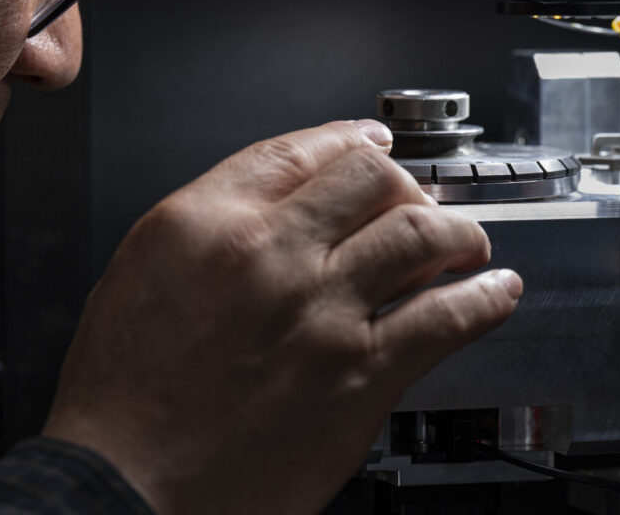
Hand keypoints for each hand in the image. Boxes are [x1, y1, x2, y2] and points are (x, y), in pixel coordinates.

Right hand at [42, 119, 521, 513]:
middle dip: (406, 183)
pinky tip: (496, 291)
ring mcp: (323, 310)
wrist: (126, 485)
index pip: (300, 150)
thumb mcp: (139, 273)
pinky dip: (484, 298)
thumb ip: (208, 227)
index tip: (372, 143)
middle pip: (372, 178)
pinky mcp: (362, 373)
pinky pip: (446, 317)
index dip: (350, 139)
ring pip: (420, 231)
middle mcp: (271, 252)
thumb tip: (272, 203)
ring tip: (469, 240)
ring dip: (458, 229)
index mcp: (207, 221)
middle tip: (419, 197)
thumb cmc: (123, 396)